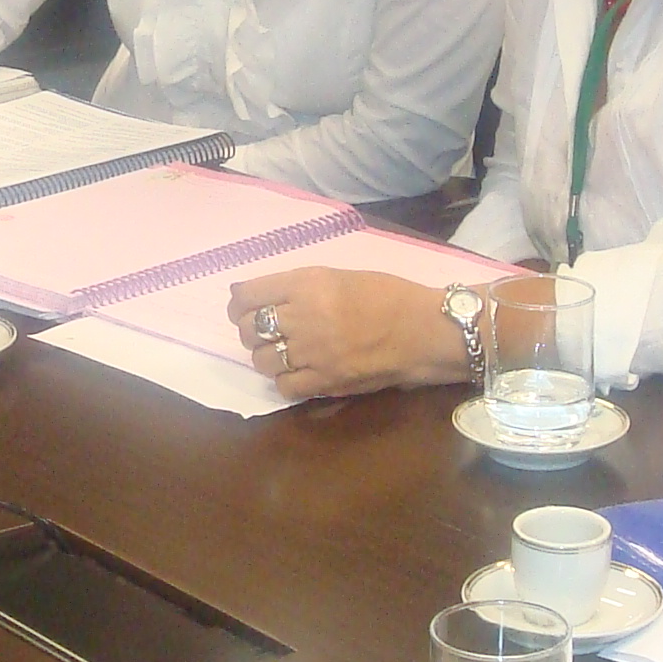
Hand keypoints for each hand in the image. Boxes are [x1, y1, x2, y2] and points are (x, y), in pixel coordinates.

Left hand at [223, 269, 463, 398]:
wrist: (423, 330)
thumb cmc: (388, 296)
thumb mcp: (339, 276)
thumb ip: (298, 286)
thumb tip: (255, 295)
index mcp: (307, 284)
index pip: (248, 294)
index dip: (238, 303)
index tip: (242, 308)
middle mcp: (304, 316)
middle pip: (250, 329)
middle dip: (250, 331)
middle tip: (264, 332)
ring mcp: (313, 352)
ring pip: (262, 360)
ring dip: (266, 357)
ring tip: (282, 353)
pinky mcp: (325, 381)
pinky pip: (284, 386)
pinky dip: (285, 380)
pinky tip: (298, 372)